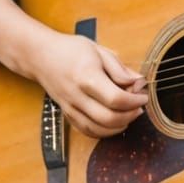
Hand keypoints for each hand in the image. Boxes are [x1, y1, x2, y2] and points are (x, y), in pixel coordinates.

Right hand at [31, 32, 147, 139]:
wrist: (40, 56)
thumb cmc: (70, 50)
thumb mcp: (98, 51)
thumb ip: (119, 69)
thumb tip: (138, 82)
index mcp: (87, 76)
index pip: (116, 98)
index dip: (134, 101)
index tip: (143, 96)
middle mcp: (77, 95)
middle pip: (108, 118)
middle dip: (130, 116)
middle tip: (139, 108)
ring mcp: (70, 107)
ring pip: (97, 129)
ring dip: (118, 127)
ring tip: (129, 116)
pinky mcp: (67, 114)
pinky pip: (87, 130)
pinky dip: (103, 132)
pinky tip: (113, 124)